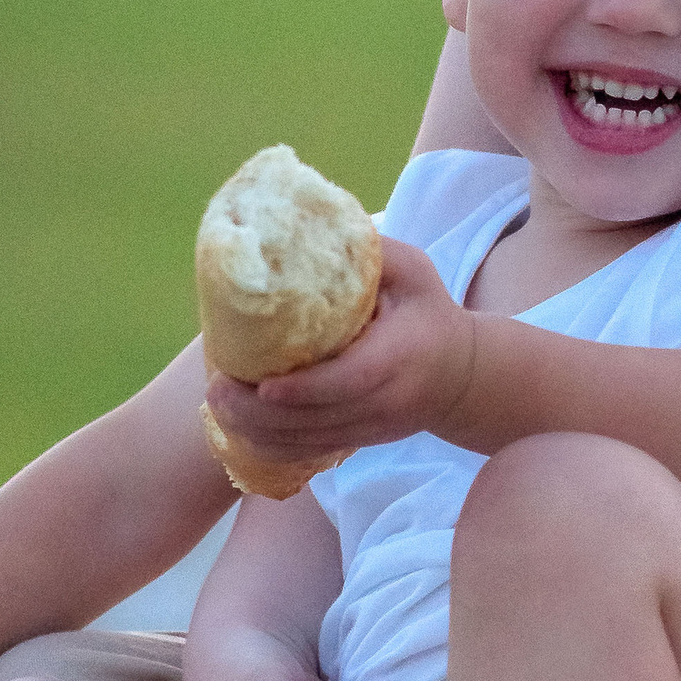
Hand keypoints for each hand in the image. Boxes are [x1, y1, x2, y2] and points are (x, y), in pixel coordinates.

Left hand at [202, 237, 478, 480]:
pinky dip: (271, 447)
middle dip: (260, 413)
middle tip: (217, 388)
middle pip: (317, 420)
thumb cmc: (430, 312)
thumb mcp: (414, 272)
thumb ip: (372, 253)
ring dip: (257, 431)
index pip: (350, 381)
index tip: (262, 384)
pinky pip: (310, 455)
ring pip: (308, 444)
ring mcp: (372, 429)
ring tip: (217, 404)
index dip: (305, 388)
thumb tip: (311, 226)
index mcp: (399, 355)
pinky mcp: (359, 442)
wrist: (463, 375)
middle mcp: (386, 402)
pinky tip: (238, 429)